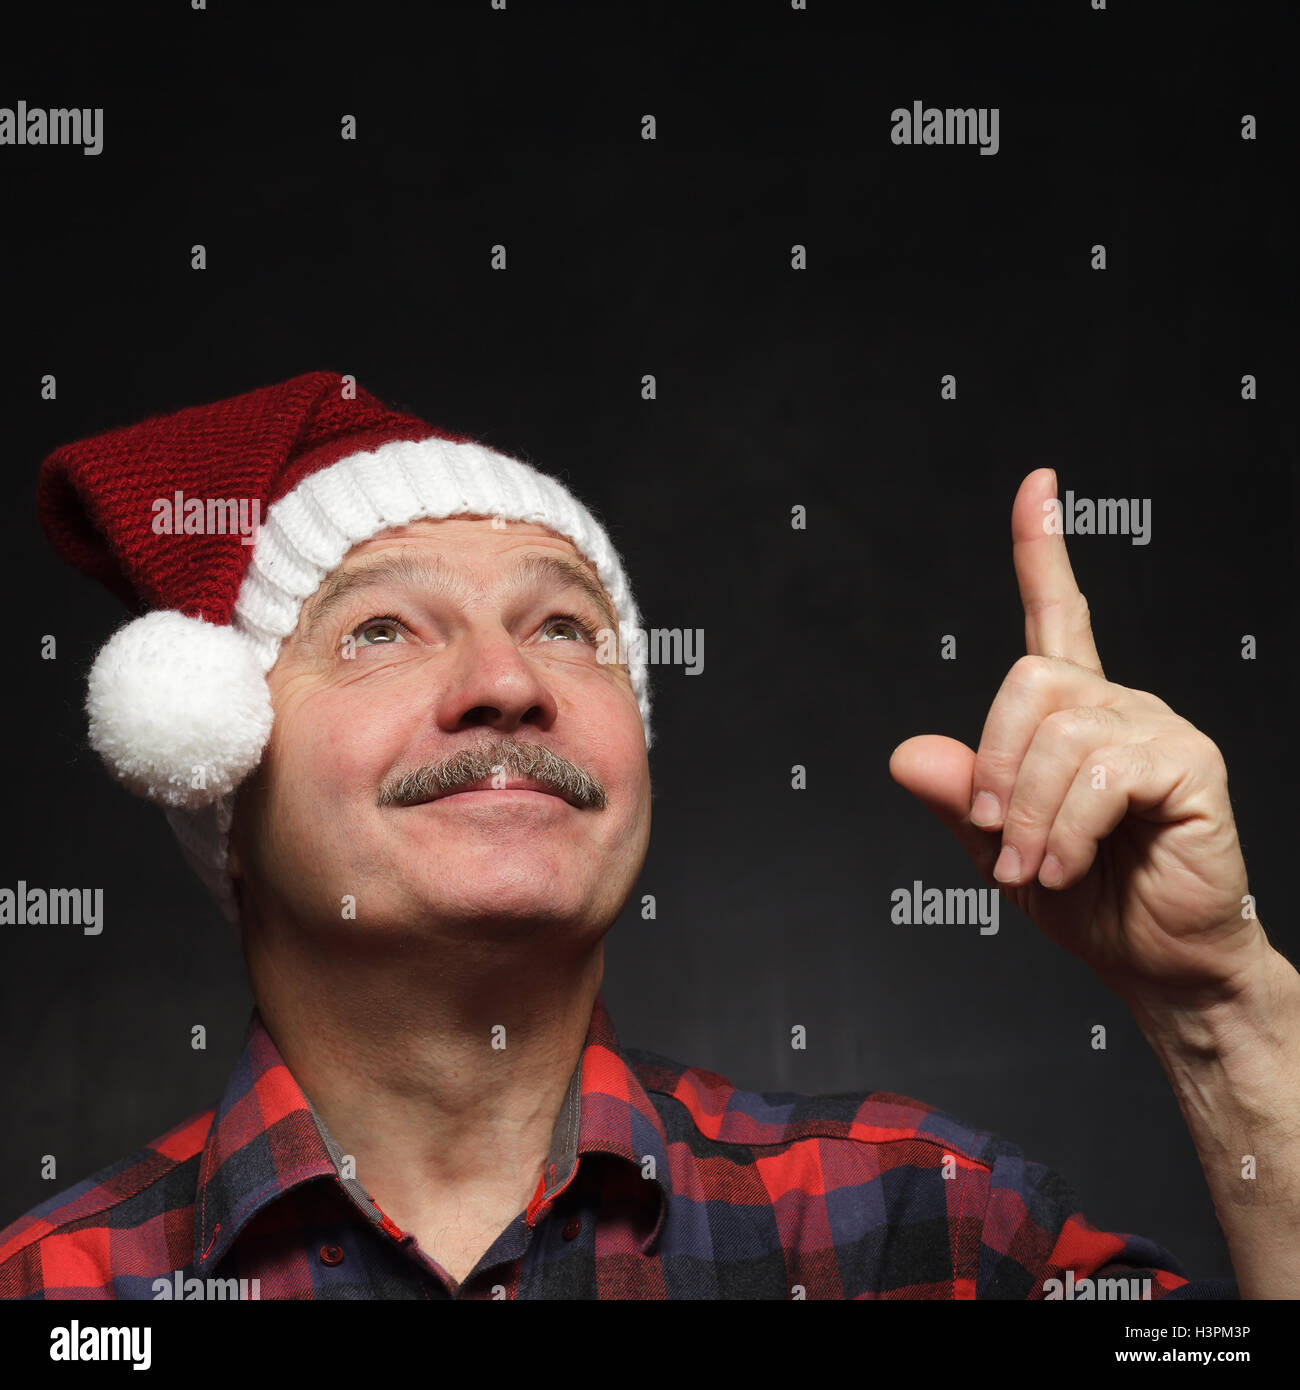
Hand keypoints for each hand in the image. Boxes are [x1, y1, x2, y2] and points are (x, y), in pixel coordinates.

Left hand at [889, 469, 1260, 1006]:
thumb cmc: (1089, 899)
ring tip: (1033, 870)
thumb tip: (907, 754)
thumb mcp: (998, 847)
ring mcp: (1156, 729)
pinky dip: (1065, 828)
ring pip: (1059, 732)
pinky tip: (1066, 866)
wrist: (1156, 960)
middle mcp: (1117, 705)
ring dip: (1027, 815)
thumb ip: (959, 797)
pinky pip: (1100, 774)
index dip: (1043, 548)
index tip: (1036, 486)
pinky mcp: (1190, 764)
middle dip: (994, 765)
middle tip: (995, 836)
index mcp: (1073, 715)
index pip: (1056, 613)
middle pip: (1028, 680)